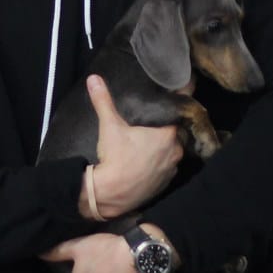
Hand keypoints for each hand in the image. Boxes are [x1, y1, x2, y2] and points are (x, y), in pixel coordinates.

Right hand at [87, 76, 185, 218]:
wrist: (110, 194)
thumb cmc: (114, 157)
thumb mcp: (109, 126)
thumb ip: (103, 100)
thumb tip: (93, 78)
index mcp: (168, 134)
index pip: (178, 112)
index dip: (175, 104)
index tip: (173, 97)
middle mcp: (176, 150)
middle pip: (176, 132)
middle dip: (166, 128)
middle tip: (152, 123)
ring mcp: (172, 168)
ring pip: (172, 151)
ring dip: (164, 146)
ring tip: (148, 143)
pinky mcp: (165, 183)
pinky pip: (167, 167)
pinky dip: (159, 163)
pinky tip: (147, 161)